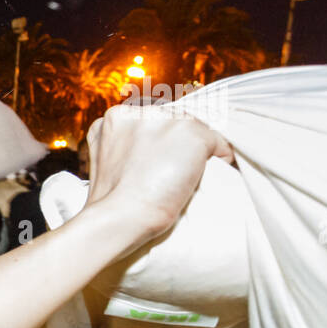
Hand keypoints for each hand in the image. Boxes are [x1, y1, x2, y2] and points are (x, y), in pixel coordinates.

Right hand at [83, 104, 233, 248]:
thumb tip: (152, 149)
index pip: (151, 121)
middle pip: (175, 120)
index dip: (159, 143)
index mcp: (115, 118)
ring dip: (196, 152)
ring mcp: (166, 119)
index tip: (160, 163)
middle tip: (171, 174)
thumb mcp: (107, 162)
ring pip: (196, 130)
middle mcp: (139, 111)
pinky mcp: (190, 131)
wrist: (121, 215)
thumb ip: (125, 145)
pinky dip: (219, 158)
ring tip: (184, 178)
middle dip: (178, 144)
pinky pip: (217, 141)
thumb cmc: (113, 202)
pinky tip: (203, 176)